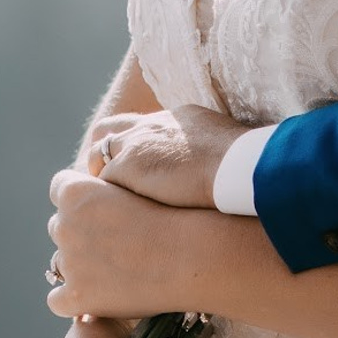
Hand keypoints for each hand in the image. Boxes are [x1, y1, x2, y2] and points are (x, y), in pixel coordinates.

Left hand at [47, 170, 193, 319]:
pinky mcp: (77, 296)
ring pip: (60, 263)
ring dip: (79, 266)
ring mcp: (70, 263)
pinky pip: (57, 301)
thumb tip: (96, 193)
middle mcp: (65, 225)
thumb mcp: (133, 186)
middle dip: (80, 234)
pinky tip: (94, 297)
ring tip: (116, 269)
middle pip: (60, 227)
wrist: (192, 256)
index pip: (59, 188)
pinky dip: (72, 300)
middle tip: (115, 242)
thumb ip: (105, 187)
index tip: (101, 209)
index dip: (81, 200)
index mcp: (75, 192)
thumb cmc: (173, 217)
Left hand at [88, 103, 244, 209]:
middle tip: (107, 181)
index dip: (130, 146)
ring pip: (95, 156)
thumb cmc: (242, 163)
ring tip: (105, 204)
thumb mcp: (224, 143)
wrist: (236, 166)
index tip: (132, 166)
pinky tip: (111, 218)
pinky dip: (104, 199)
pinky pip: (101, 184)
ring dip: (98, 178)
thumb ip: (208, 149)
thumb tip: (217, 164)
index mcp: (175, 119)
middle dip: (102, 153)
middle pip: (107, 131)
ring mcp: (134, 145)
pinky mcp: (125, 168)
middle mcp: (149, 126)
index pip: (139, 126)